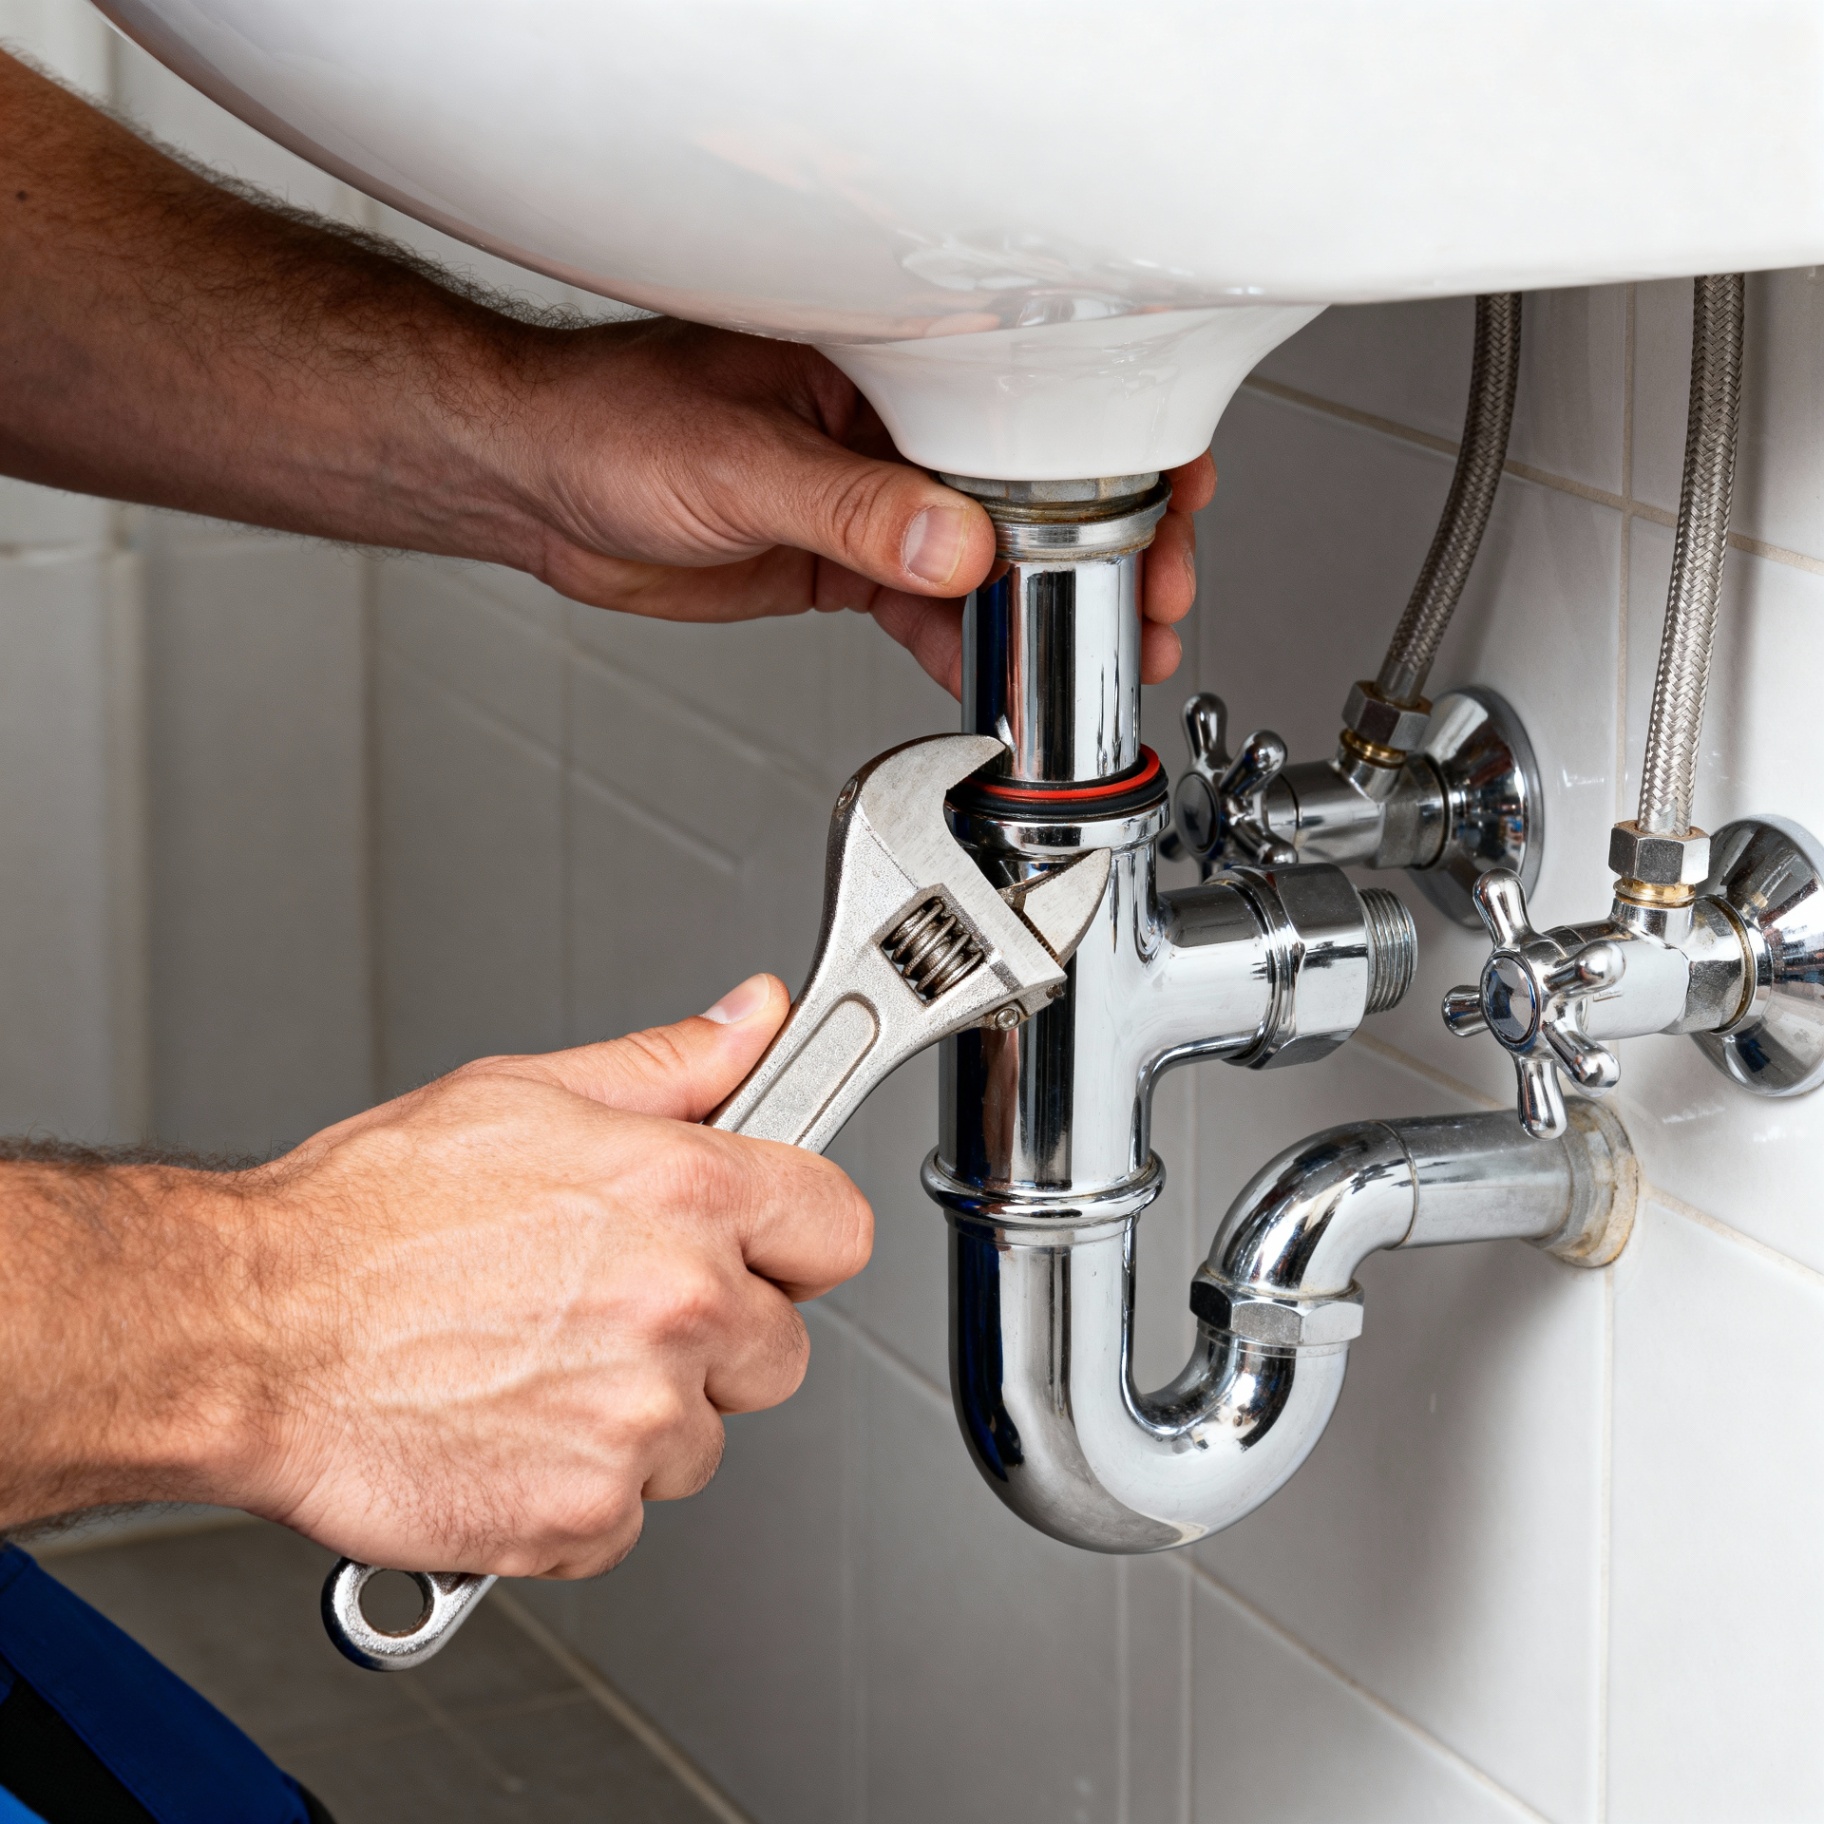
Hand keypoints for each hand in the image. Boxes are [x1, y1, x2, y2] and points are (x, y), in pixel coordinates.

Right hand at [0, 974, 869, 1579]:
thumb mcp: (526, 1094)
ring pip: (706, 1436)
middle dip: (718, 1332)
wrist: (248, 1332)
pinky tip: (512, 1424)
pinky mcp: (586, 1513)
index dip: (797, 1233)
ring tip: (540, 1359)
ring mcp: (638, 1419)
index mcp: (684, 1190)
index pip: (838, 1227)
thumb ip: (669, 1066)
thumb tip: (751, 1022)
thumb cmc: (366, 1214)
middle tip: (615, 1304)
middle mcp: (680, 1305)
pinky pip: (632, 1511)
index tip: (764, 1241)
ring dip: (645, 1413)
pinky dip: (581, 1485)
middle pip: (781, 1346)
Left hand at [499, 319, 1215, 694]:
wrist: (532, 483)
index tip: (1169, 500)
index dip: (1109, 454)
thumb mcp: (738, 464)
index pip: (1026, 402)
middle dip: (1101, 552)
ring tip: (1101, 664)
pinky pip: (925, 607)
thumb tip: (956, 548)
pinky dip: (966, 645)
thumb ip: (852, 512)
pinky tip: (1001, 682)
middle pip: (1028, 491)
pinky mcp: (840, 559)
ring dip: (1044, 614)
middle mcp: (886, 430)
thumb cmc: (604, 422)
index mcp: (878, 364)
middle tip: (1152, 606)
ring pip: (985, 559)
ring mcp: (869, 499)